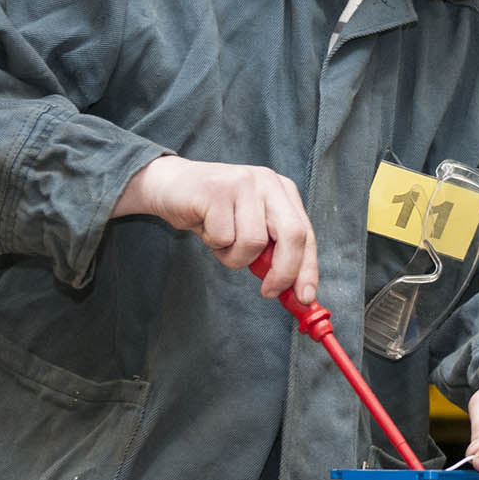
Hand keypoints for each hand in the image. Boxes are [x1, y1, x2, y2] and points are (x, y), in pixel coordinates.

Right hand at [114, 156, 317, 301]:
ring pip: (254, 242)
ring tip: (221, 241)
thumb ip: (273, 251)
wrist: (170, 185)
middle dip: (284, 271)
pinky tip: (206, 228)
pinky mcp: (218, 190)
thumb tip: (294, 290)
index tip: (305, 297)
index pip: (306, 233)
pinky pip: (224, 238)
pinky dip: (215, 244)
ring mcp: (243, 183)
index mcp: (282, 190)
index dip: (308, 268)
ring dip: (235, 256)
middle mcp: (268, 182)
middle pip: (292, 234)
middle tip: (268, 291)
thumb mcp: (250, 227)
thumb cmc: (213, 212)